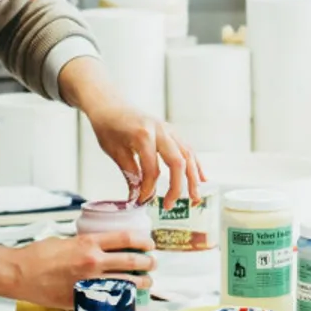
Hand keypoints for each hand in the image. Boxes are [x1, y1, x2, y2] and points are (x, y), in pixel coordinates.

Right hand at [11, 229, 153, 309]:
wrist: (18, 273)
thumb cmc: (38, 255)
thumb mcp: (65, 241)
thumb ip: (86, 245)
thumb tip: (101, 248)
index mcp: (88, 243)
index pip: (126, 239)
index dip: (143, 241)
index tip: (150, 244)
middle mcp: (92, 262)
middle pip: (131, 262)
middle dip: (147, 264)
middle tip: (152, 264)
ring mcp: (88, 282)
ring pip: (125, 283)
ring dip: (140, 284)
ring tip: (146, 283)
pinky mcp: (81, 299)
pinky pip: (107, 299)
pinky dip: (120, 299)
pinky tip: (126, 299)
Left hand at [85, 101, 204, 208]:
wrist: (110, 104)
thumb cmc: (109, 126)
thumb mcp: (114, 151)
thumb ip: (130, 173)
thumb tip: (138, 196)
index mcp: (143, 136)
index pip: (152, 169)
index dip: (149, 188)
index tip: (143, 199)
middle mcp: (160, 131)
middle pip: (177, 162)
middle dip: (177, 186)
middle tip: (170, 205)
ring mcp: (168, 129)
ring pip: (187, 155)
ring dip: (192, 178)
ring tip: (194, 198)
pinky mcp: (172, 131)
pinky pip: (187, 149)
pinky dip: (195, 164)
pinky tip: (201, 179)